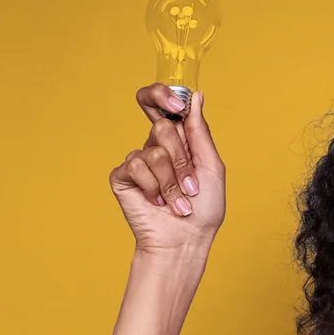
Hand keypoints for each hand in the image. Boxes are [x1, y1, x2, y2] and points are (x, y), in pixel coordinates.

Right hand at [108, 83, 225, 252]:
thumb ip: (200, 131)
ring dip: (172, 181)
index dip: (161, 95)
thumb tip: (195, 96)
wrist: (186, 240)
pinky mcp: (122, 176)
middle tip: (191, 186)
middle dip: (182, 160)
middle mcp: (155, 146)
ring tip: (178, 203)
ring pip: (153, 151)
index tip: (177, 106)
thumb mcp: (211, 165)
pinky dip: (153, 187)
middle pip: (163, 128)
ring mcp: (138, 161)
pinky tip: (157, 203)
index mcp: (177, 140)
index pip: (158, 101)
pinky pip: (136, 165)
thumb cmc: (203, 208)